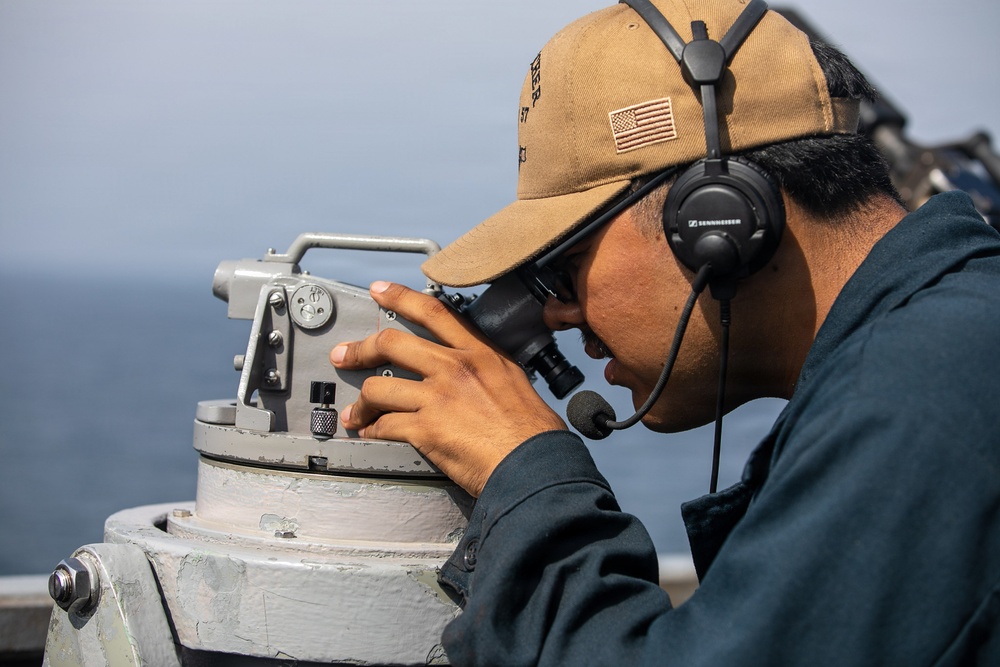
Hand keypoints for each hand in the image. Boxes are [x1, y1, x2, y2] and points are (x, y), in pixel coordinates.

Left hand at [330, 281, 567, 496]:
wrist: (534, 465)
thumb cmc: (532, 432)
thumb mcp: (514, 381)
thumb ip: (486, 369)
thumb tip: (469, 370)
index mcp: (479, 353)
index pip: (434, 313)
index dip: (401, 297)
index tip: (381, 291)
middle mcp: (455, 368)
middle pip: (392, 343)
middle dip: (360, 349)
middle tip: (345, 355)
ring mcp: (438, 398)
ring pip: (379, 387)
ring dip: (362, 402)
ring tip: (357, 412)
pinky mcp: (426, 429)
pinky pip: (385, 424)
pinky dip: (372, 429)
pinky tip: (371, 433)